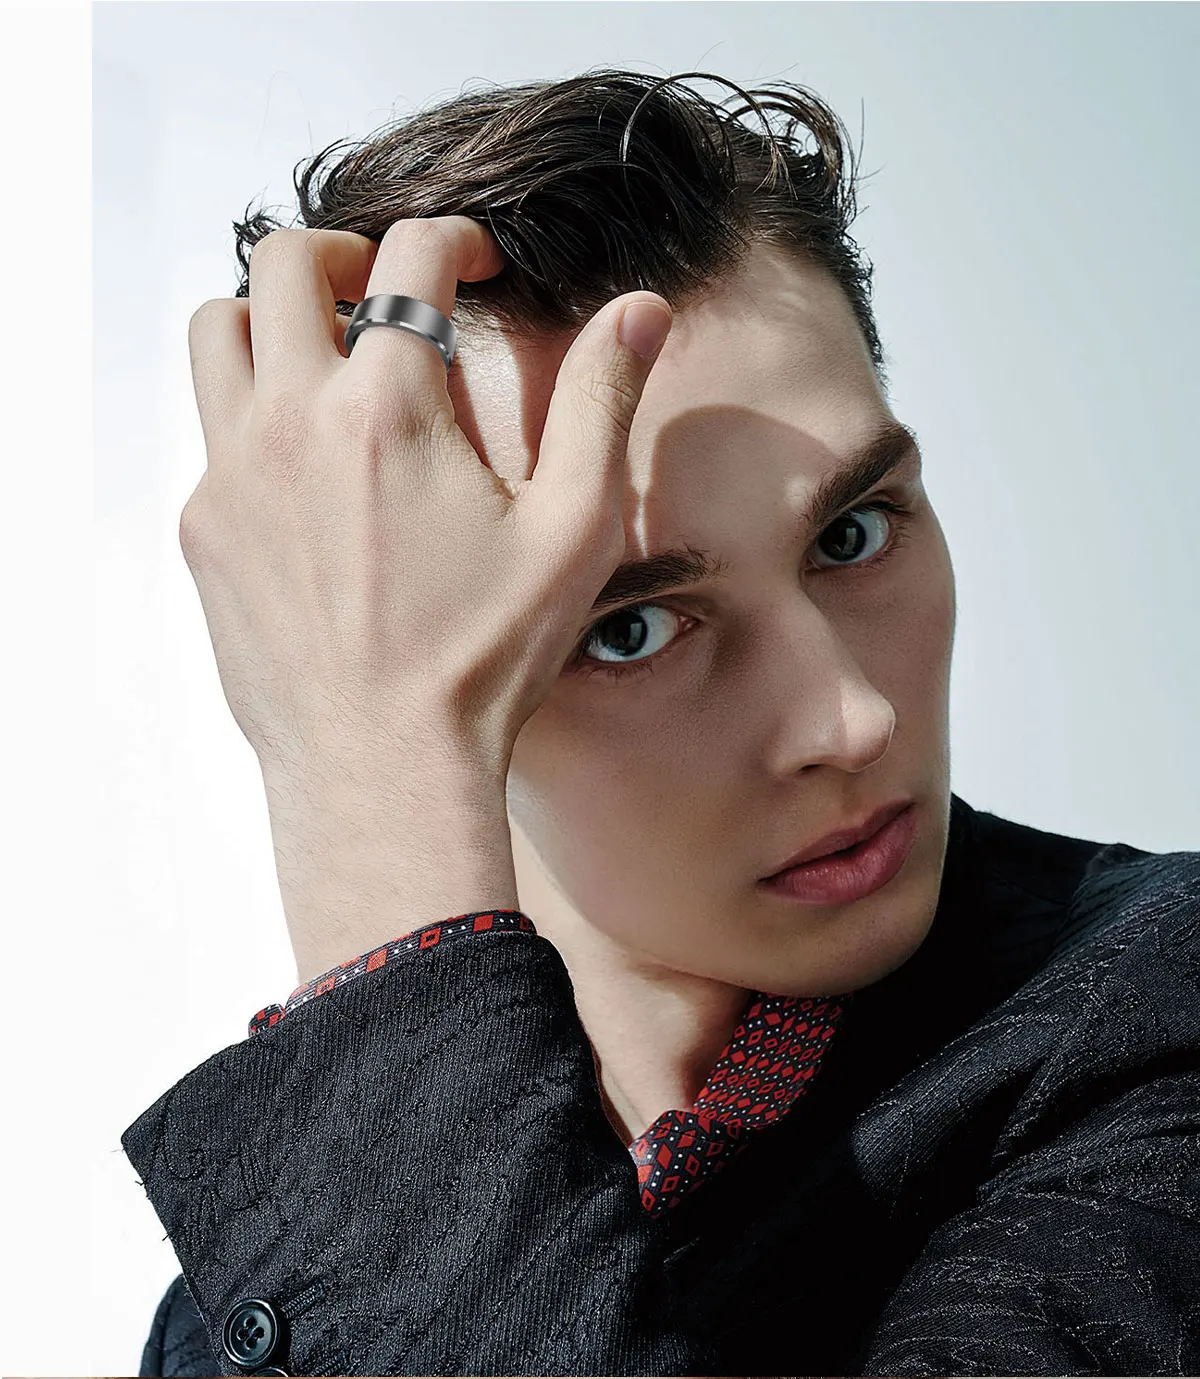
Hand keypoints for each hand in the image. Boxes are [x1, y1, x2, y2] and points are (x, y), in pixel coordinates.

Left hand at [180, 216, 672, 976]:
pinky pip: (210, 431)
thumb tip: (639, 311)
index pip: (411, 256)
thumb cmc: (483, 659)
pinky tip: (310, 471)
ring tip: (329, 358)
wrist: (382, 766)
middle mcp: (291, 419)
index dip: (456, 238)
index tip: (475, 262)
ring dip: (273, 317)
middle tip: (386, 288)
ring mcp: (233, 473)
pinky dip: (253, 414)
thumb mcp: (573, 529)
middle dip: (345, 253)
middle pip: (284, 262)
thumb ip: (600, 402)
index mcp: (388, 404)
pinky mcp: (206, 529)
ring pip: (219, 332)